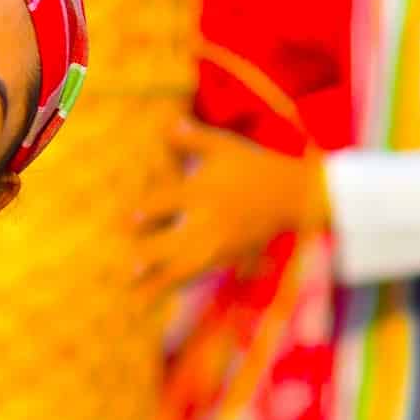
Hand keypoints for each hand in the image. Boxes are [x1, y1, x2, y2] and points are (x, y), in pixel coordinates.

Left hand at [134, 119, 326, 297]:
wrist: (294, 195)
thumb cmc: (253, 166)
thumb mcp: (223, 147)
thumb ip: (192, 138)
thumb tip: (167, 124)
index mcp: (201, 192)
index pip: (167, 203)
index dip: (145, 213)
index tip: (125, 221)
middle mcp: (208, 221)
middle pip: (174, 243)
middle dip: (151, 255)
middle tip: (129, 267)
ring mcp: (219, 243)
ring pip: (185, 266)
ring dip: (160, 281)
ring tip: (135, 294)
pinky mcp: (228, 256)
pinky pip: (199, 274)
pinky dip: (179, 284)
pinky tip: (160, 295)